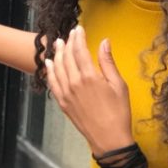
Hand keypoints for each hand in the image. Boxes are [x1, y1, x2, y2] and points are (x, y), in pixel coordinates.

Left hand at [46, 26, 133, 155]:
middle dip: (67, 43)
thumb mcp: (119, 85)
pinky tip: (49, 63)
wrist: (109, 139)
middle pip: (66, 57)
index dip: (78, 37)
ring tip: (58, 44)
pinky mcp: (62, 102)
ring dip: (57, 54)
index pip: (80, 50)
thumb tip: (105, 42)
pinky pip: (52, 82)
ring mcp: (65, 93)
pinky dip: (49, 71)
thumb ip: (108, 62)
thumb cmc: (119, 112)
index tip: (78, 28)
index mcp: (90, 76)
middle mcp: (74, 82)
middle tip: (68, 34)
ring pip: (57, 67)